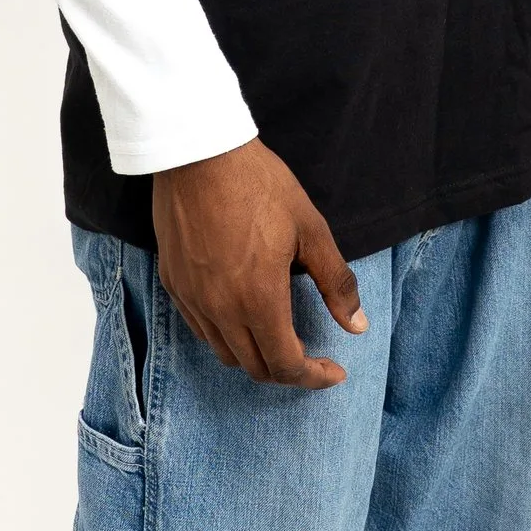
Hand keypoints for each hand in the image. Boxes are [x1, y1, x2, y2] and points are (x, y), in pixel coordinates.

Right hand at [151, 138, 367, 387]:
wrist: (198, 153)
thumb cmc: (259, 185)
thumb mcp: (311, 230)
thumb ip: (336, 283)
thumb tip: (356, 325)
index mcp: (259, 300)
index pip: (287, 365)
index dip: (314, 377)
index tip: (334, 372)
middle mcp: (221, 309)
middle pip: (255, 367)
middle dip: (288, 371)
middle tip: (313, 356)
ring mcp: (192, 298)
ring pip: (225, 352)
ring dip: (256, 355)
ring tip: (279, 337)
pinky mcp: (174, 283)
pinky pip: (200, 328)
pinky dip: (226, 335)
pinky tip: (242, 314)